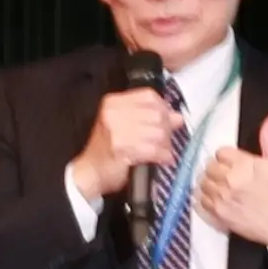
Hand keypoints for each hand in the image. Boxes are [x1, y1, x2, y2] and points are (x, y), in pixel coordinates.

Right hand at [69, 88, 183, 203]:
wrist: (89, 172)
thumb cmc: (107, 150)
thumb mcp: (123, 125)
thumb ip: (148, 117)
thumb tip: (177, 117)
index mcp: (112, 103)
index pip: (149, 96)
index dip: (164, 107)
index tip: (167, 119)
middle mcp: (113, 114)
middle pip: (156, 113)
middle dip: (167, 129)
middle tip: (166, 140)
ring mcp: (117, 131)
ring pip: (158, 132)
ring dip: (166, 145)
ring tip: (163, 152)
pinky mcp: (122, 149)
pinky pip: (154, 149)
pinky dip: (162, 155)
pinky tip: (162, 159)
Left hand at [199, 109, 267, 251]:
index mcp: (243, 164)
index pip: (220, 152)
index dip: (228, 157)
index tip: (235, 163)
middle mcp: (229, 180)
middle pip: (209, 166)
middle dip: (218, 168)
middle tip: (229, 175)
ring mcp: (222, 197)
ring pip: (203, 182)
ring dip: (211, 182)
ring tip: (224, 187)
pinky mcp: (218, 214)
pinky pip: (201, 200)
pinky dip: (206, 198)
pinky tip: (219, 198)